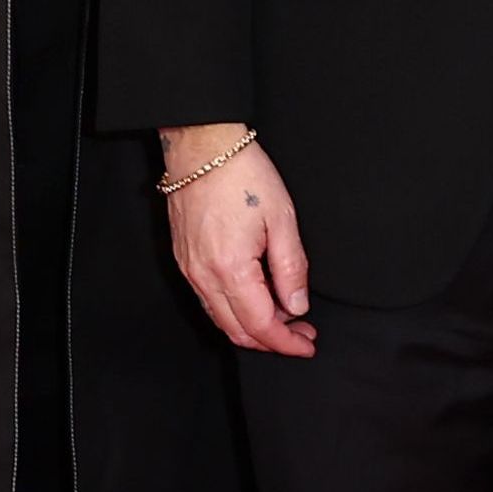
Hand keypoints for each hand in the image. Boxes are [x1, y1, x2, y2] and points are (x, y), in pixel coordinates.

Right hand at [162, 124, 316, 357]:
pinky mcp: (184, 260)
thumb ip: (291, 269)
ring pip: (221, 319)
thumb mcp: (282, 219)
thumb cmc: (244, 175)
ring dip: (253, 327)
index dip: (287, 343)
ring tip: (285, 317)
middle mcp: (203, 276)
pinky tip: (258, 299)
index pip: (260, 325)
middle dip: (272, 341)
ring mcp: (189, 270)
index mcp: (230, 268)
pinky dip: (234, 310)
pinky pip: (208, 300)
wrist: (202, 147)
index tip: (308, 345)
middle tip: (302, 334)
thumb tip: (297, 307)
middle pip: (237, 331)